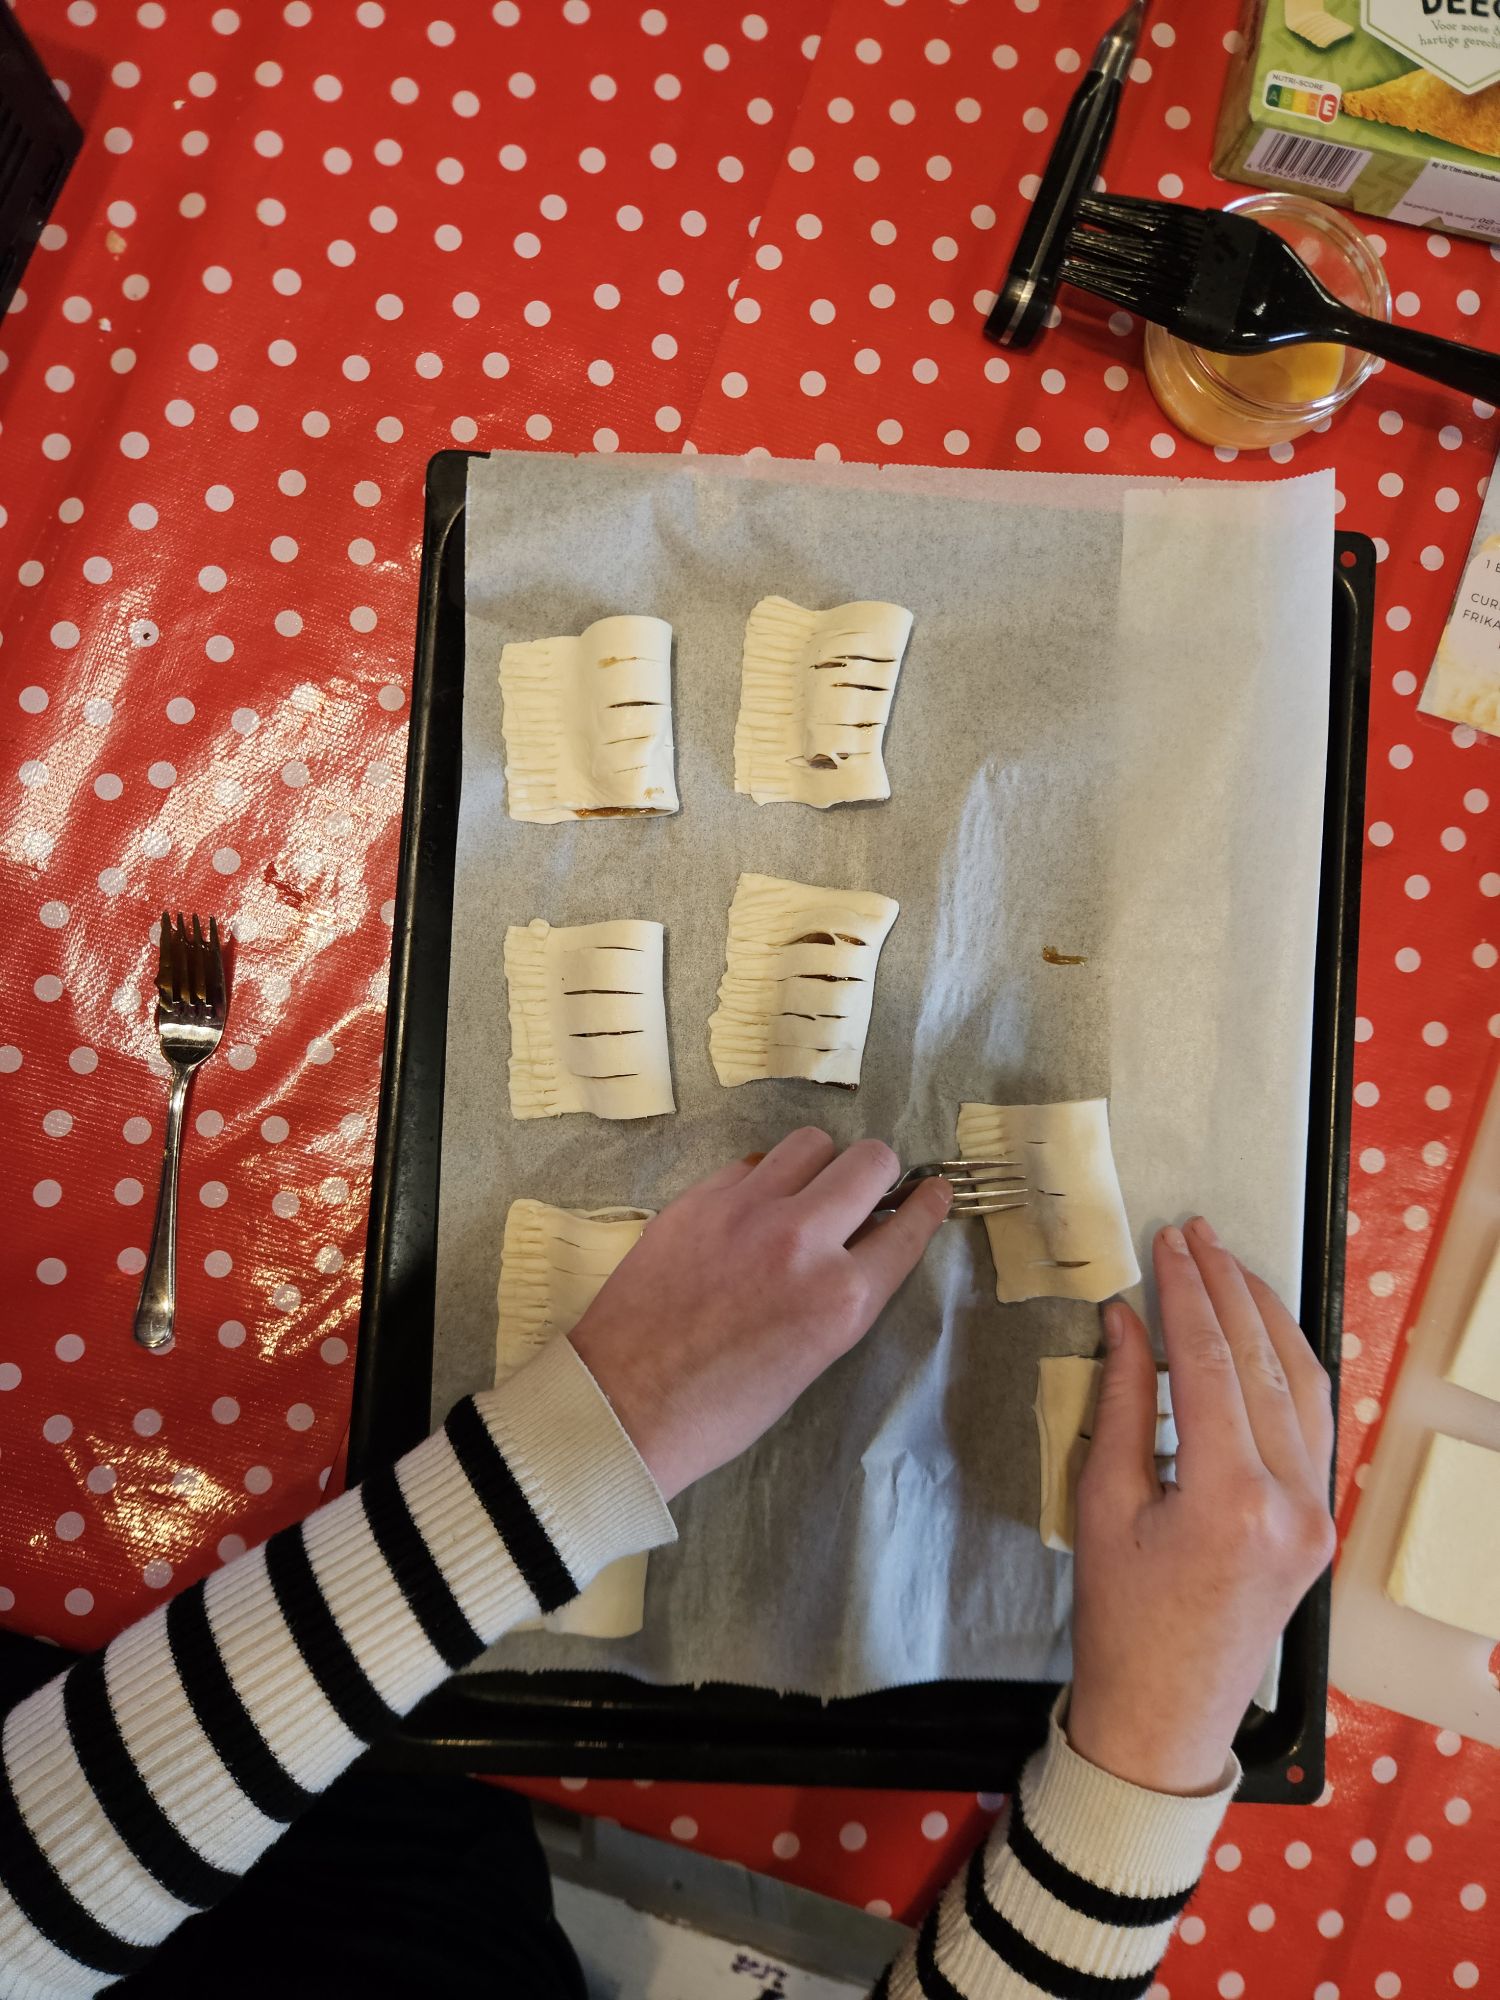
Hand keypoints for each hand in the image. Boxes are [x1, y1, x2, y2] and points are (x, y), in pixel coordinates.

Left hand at [569, 1129, 949, 1500]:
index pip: (908, 1226)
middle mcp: (803, 1241)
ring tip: (804, 1193)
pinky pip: (751, 1163)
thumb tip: (861, 1242)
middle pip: (869, 1162)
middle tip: (864, 1191)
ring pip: (811, 1143)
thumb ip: (845, 1292)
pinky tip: (748, 1213)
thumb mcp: (814, 1358)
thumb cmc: (723, 1407)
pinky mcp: (699, 1199)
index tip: (931, 1190)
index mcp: (842, 1297)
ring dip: (820, 1165)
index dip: (926, 1204)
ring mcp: (747, 1211)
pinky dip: (761, 1180)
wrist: (626, 1406)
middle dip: (878, 1174)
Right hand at [1067, 1216, 1335, 1795]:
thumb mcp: (1102, 1503)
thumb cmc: (1118, 1618)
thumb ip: (1121, 1403)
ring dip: (1266, 1318)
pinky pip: (1314, 1423)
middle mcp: (1290, 1500)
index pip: (1206, 1363)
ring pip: (1303, 1385)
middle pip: (1262, 1363)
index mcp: (1228, 1497)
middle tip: (1195, 1234)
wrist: (1164, 1714)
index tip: (1164, 1243)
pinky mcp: (1321, 1524)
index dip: (1183, 1294)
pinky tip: (1262, 1332)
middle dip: (1227, 1288)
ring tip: (1231, 1266)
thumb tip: (1126, 1319)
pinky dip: (1289, 1366)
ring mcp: (1317, 1513)